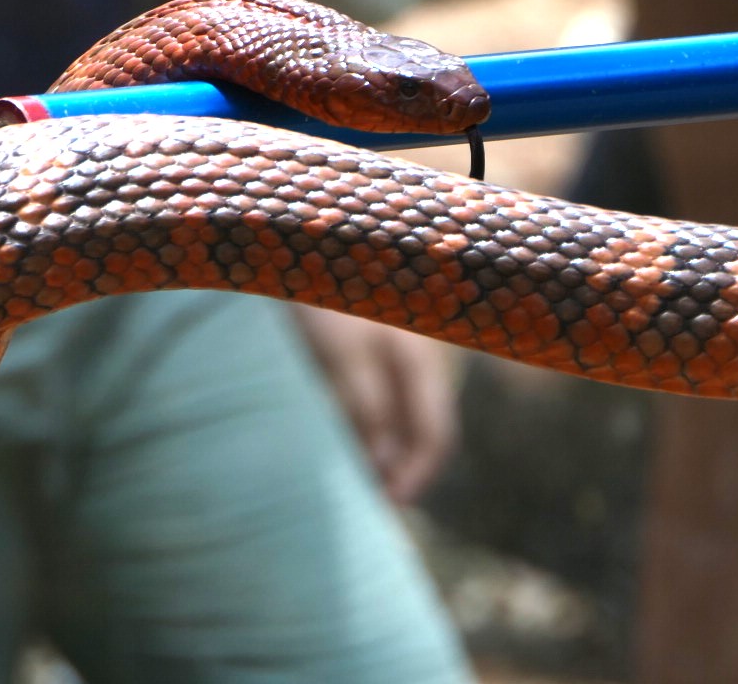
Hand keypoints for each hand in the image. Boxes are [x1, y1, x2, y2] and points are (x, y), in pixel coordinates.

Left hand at [293, 306, 458, 503]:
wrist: (303, 231)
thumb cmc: (324, 291)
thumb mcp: (342, 357)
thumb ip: (366, 410)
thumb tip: (382, 465)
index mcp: (419, 361)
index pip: (434, 435)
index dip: (415, 476)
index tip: (388, 505)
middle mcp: (416, 353)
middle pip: (418, 424)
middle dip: (397, 463)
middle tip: (367, 496)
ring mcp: (396, 341)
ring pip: (397, 406)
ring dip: (379, 440)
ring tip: (350, 465)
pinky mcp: (370, 332)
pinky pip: (378, 386)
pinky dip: (365, 414)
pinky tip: (339, 422)